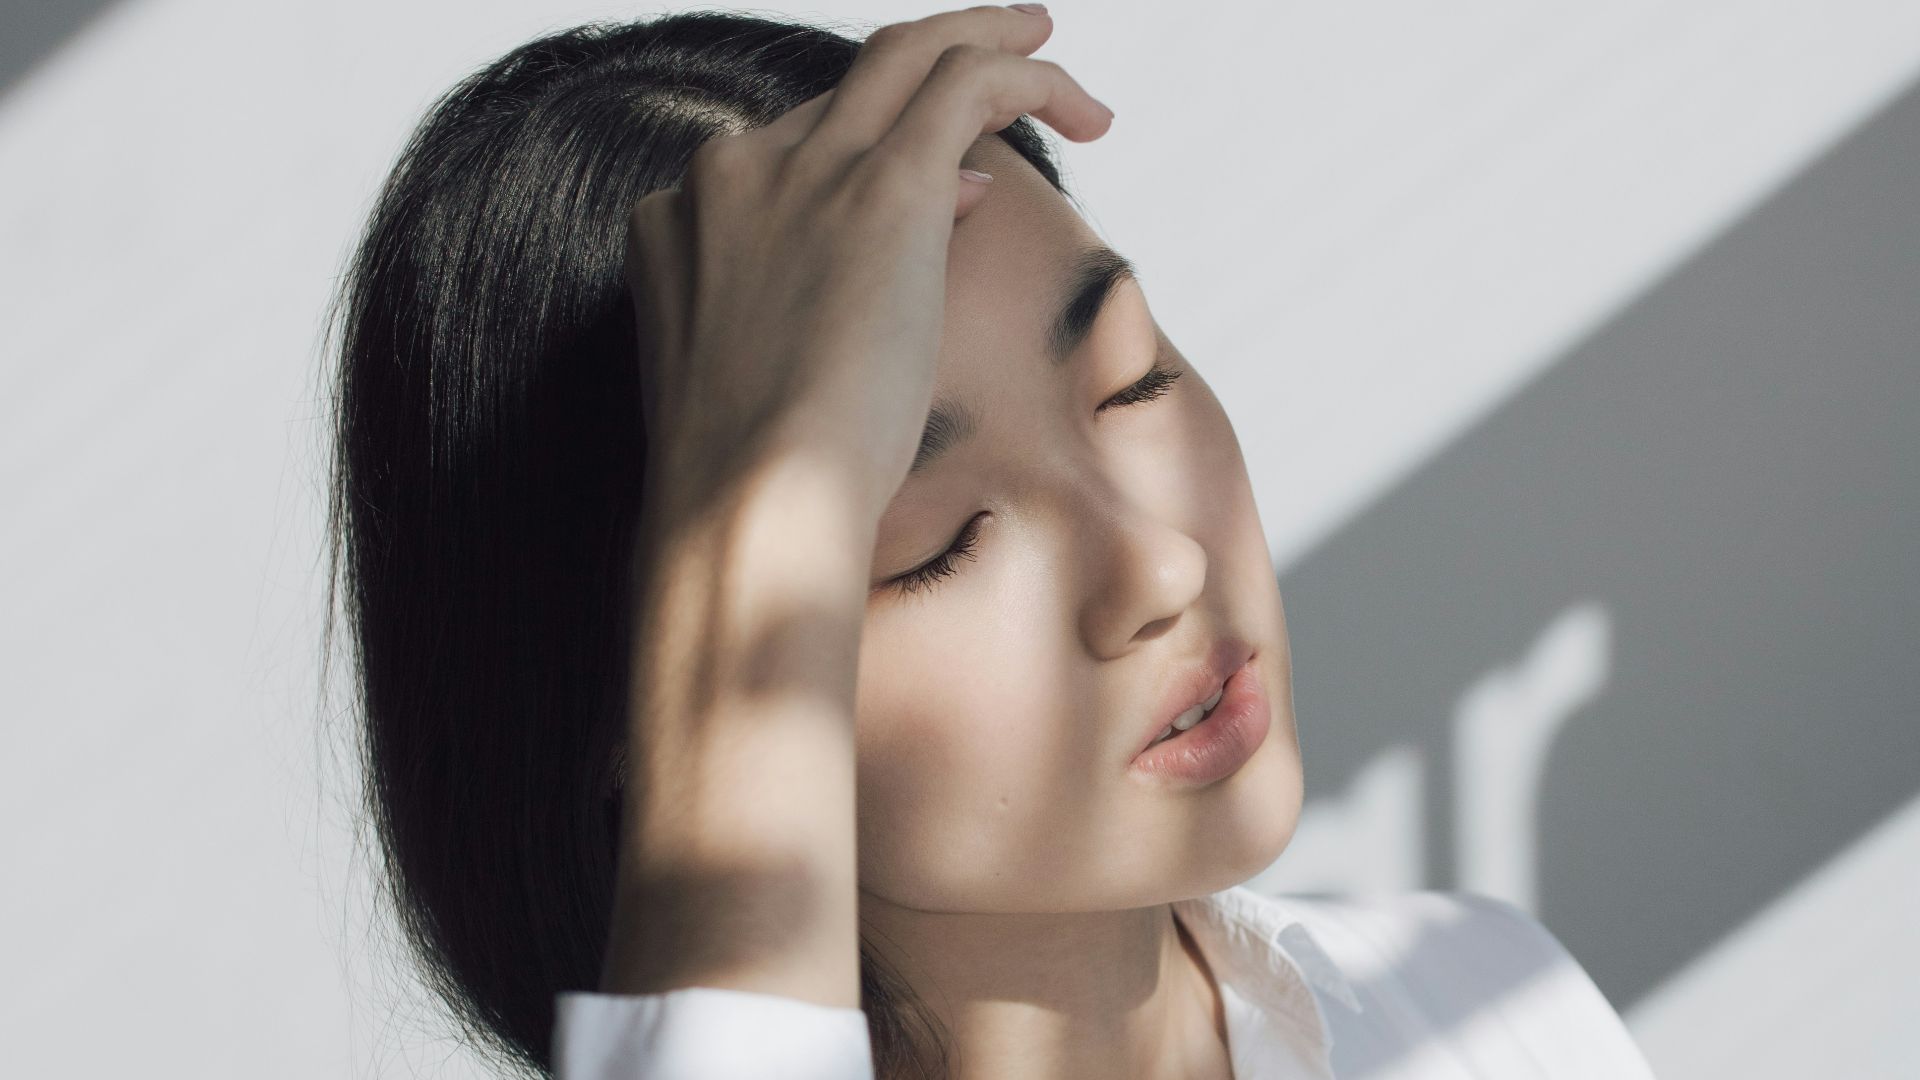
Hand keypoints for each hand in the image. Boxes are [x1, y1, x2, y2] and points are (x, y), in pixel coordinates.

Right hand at [623, 4, 1112, 527]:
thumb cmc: (757, 482)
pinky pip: (965, 83)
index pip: (792, 150)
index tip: (948, 191)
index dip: (873, 155)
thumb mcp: (764, 374)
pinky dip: (1026, 74)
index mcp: (680, 220)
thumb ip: (818, 289)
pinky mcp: (881, 187)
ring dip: (987, 42)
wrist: (747, 505)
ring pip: (908, 54)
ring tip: (1049, 50)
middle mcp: (731, 174)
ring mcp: (801, 171)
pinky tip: (1077, 105)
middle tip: (1007, 54)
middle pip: (847, 86)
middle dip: (931, 61)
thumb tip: (947, 201)